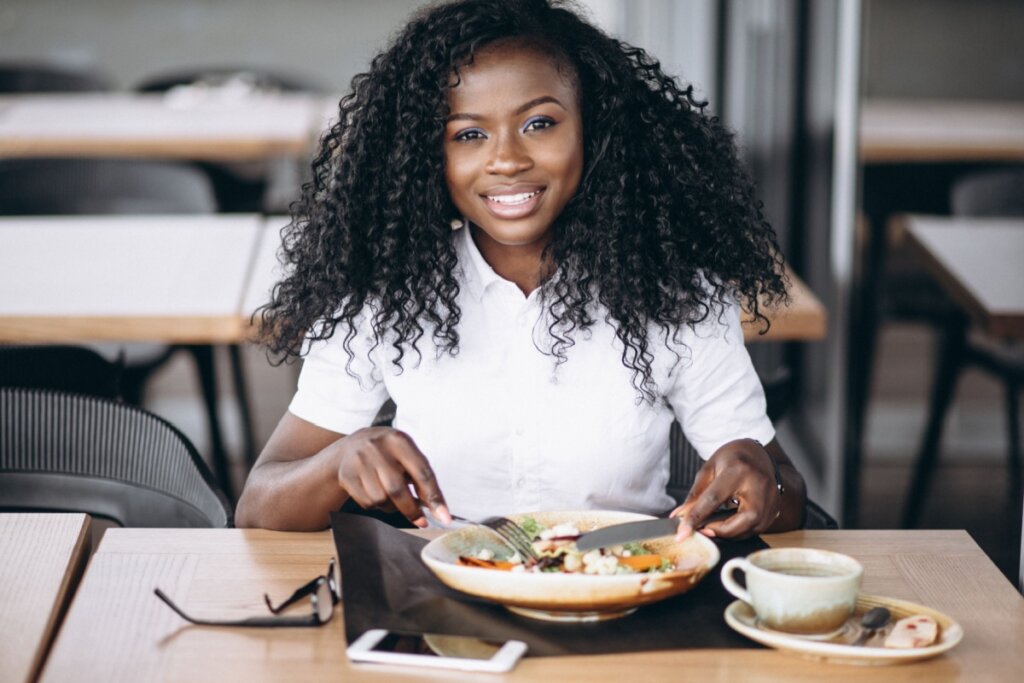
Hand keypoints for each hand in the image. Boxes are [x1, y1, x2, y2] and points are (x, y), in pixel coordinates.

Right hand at [335, 427, 450, 527]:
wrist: (350, 447)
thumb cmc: (388, 453)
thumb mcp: (406, 455)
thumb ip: (422, 478)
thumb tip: (438, 509)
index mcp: (399, 440)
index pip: (421, 472)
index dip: (434, 497)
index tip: (444, 518)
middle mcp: (377, 449)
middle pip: (397, 490)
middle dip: (412, 510)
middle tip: (421, 520)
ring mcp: (359, 462)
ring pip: (381, 500)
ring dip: (392, 507)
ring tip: (392, 496)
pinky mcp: (346, 476)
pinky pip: (367, 503)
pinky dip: (377, 505)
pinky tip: (376, 492)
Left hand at [670, 438, 781, 539]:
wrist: (757, 453)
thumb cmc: (733, 459)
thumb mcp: (709, 470)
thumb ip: (695, 495)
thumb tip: (679, 517)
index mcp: (738, 471)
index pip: (714, 499)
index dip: (696, 517)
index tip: (682, 533)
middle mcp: (759, 486)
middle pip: (743, 520)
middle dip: (719, 531)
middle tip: (702, 530)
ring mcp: (771, 499)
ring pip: (751, 529)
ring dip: (729, 533)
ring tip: (712, 526)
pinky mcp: (775, 509)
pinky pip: (756, 529)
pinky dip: (739, 531)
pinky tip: (728, 525)